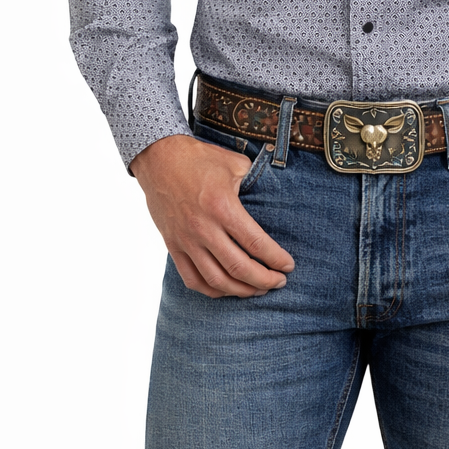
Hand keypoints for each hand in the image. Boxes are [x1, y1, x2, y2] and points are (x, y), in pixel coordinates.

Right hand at [131, 134, 294, 297]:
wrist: (159, 158)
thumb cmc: (199, 158)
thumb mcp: (235, 163)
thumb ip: (256, 182)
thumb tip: (273, 197)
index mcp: (222, 206)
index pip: (255, 243)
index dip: (275, 259)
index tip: (288, 266)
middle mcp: (204, 228)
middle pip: (239, 268)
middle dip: (264, 280)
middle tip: (280, 281)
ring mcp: (186, 240)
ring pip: (216, 280)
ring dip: (241, 290)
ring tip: (258, 289)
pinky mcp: (173, 245)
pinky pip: (192, 279)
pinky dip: (212, 290)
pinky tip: (227, 288)